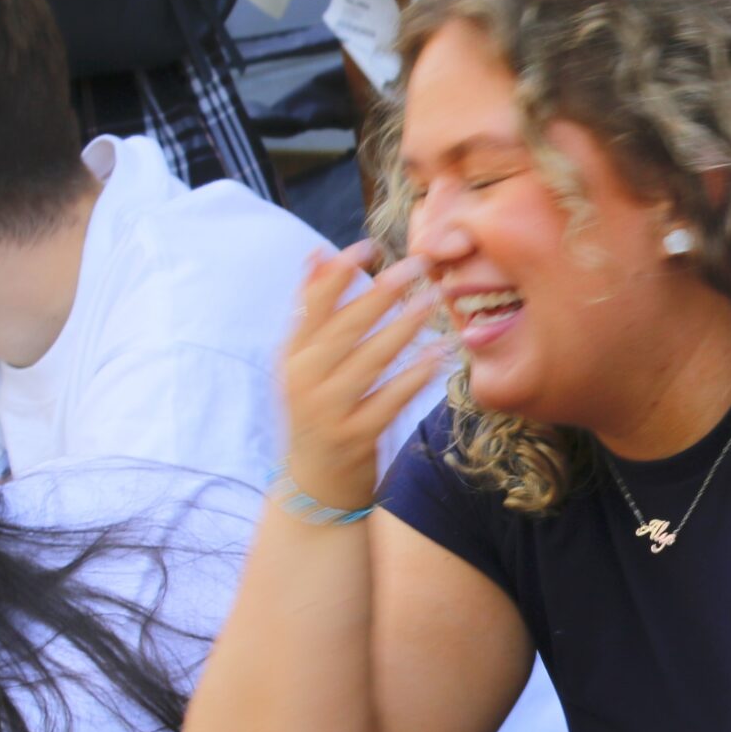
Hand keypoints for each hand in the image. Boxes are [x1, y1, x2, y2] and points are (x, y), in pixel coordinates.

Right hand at [277, 242, 444, 510]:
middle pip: (344, 328)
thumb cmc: (317, 410)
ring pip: (370, 360)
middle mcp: (304, 380)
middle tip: (417, 265)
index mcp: (292, 355)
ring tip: (433, 301)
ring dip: (404, 328)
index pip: (312, 306)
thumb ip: (313, 310)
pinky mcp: (355, 436)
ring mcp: (328, 410)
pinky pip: (390, 399)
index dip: (338, 274)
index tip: (368, 246)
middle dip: (381, 294)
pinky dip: (415, 375)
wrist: (314, 484)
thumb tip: (319, 252)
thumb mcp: (304, 361)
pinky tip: (439, 353)